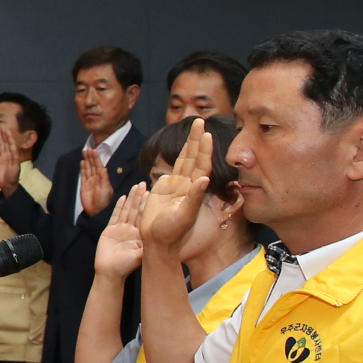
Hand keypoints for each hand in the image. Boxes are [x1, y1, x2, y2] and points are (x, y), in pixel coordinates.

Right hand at [0, 123, 22, 193]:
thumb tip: (13, 148)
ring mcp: (2, 157)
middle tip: (1, 127)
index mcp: (13, 155)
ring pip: (1, 145)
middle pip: (5, 143)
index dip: (9, 137)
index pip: (11, 144)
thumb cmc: (13, 176)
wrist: (7, 184)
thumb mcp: (15, 167)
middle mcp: (8, 154)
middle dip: (4, 135)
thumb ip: (14, 158)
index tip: (6, 130)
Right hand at [78, 146, 111, 218]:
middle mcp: (97, 178)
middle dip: (91, 157)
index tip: (94, 150)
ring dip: (87, 160)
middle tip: (88, 148)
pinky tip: (82, 162)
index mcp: (103, 178)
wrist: (97, 211)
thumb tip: (104, 168)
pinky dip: (83, 169)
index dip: (96, 158)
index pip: (99, 165)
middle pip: (93, 165)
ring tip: (84, 152)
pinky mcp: (84, 186)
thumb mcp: (106, 190)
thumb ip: (105, 179)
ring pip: (88, 168)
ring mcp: (90, 181)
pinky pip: (83, 175)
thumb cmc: (104, 201)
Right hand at [94, 185, 147, 279]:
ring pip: (126, 210)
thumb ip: (147, 247)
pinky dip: (119, 206)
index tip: (153, 192)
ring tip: (135, 186)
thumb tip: (159, 239)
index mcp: (140, 235)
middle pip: (136, 209)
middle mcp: (132, 230)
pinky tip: (123, 197)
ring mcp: (121, 229)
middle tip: (144, 183)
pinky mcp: (110, 230)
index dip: (147, 204)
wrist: (109, 272)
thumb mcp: (140, 256)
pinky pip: (115, 216)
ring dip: (131, 198)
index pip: (145, 216)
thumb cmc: (125, 266)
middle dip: (140, 196)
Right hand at [138, 117, 212, 254]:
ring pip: (185, 160)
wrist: (157, 242)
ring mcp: (177, 186)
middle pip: (194, 157)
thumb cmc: (171, 233)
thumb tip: (203, 178)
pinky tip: (183, 148)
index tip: (206, 134)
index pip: (200, 165)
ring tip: (195, 127)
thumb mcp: (184, 216)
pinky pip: (174, 169)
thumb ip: (194, 198)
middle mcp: (187, 185)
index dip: (203, 150)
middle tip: (200, 120)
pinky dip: (179, 157)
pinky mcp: (165, 188)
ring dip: (190, 144)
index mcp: (193, 190)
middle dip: (197, 139)